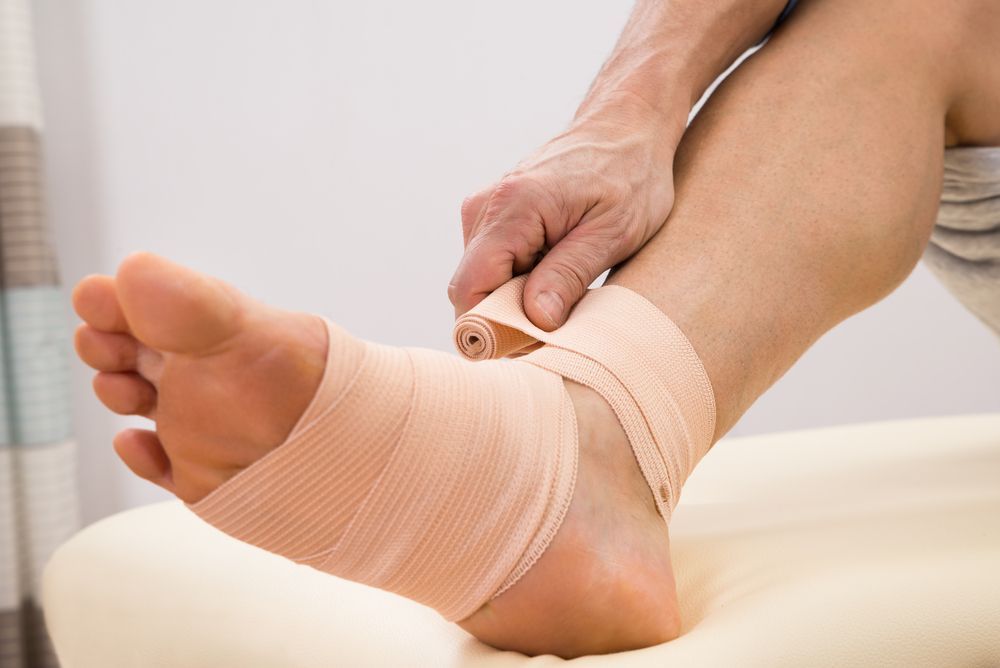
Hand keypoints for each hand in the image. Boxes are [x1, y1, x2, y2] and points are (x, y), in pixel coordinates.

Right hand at [449, 99, 682, 329]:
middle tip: (558, 328)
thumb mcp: (613, 232)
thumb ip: (568, 275)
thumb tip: (535, 320)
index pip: (470, 288)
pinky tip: (556, 275)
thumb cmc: (629, 174)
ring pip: (481, 282)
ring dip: (515, 301)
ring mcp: (485, 211)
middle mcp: (486, 207)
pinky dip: (518, 283)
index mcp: (513, 207)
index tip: (527, 348)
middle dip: (506, 319)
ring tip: (565, 292)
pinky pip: (492, 267)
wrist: (626, 126)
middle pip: (471, 290)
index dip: (489, 328)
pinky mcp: (494, 218)